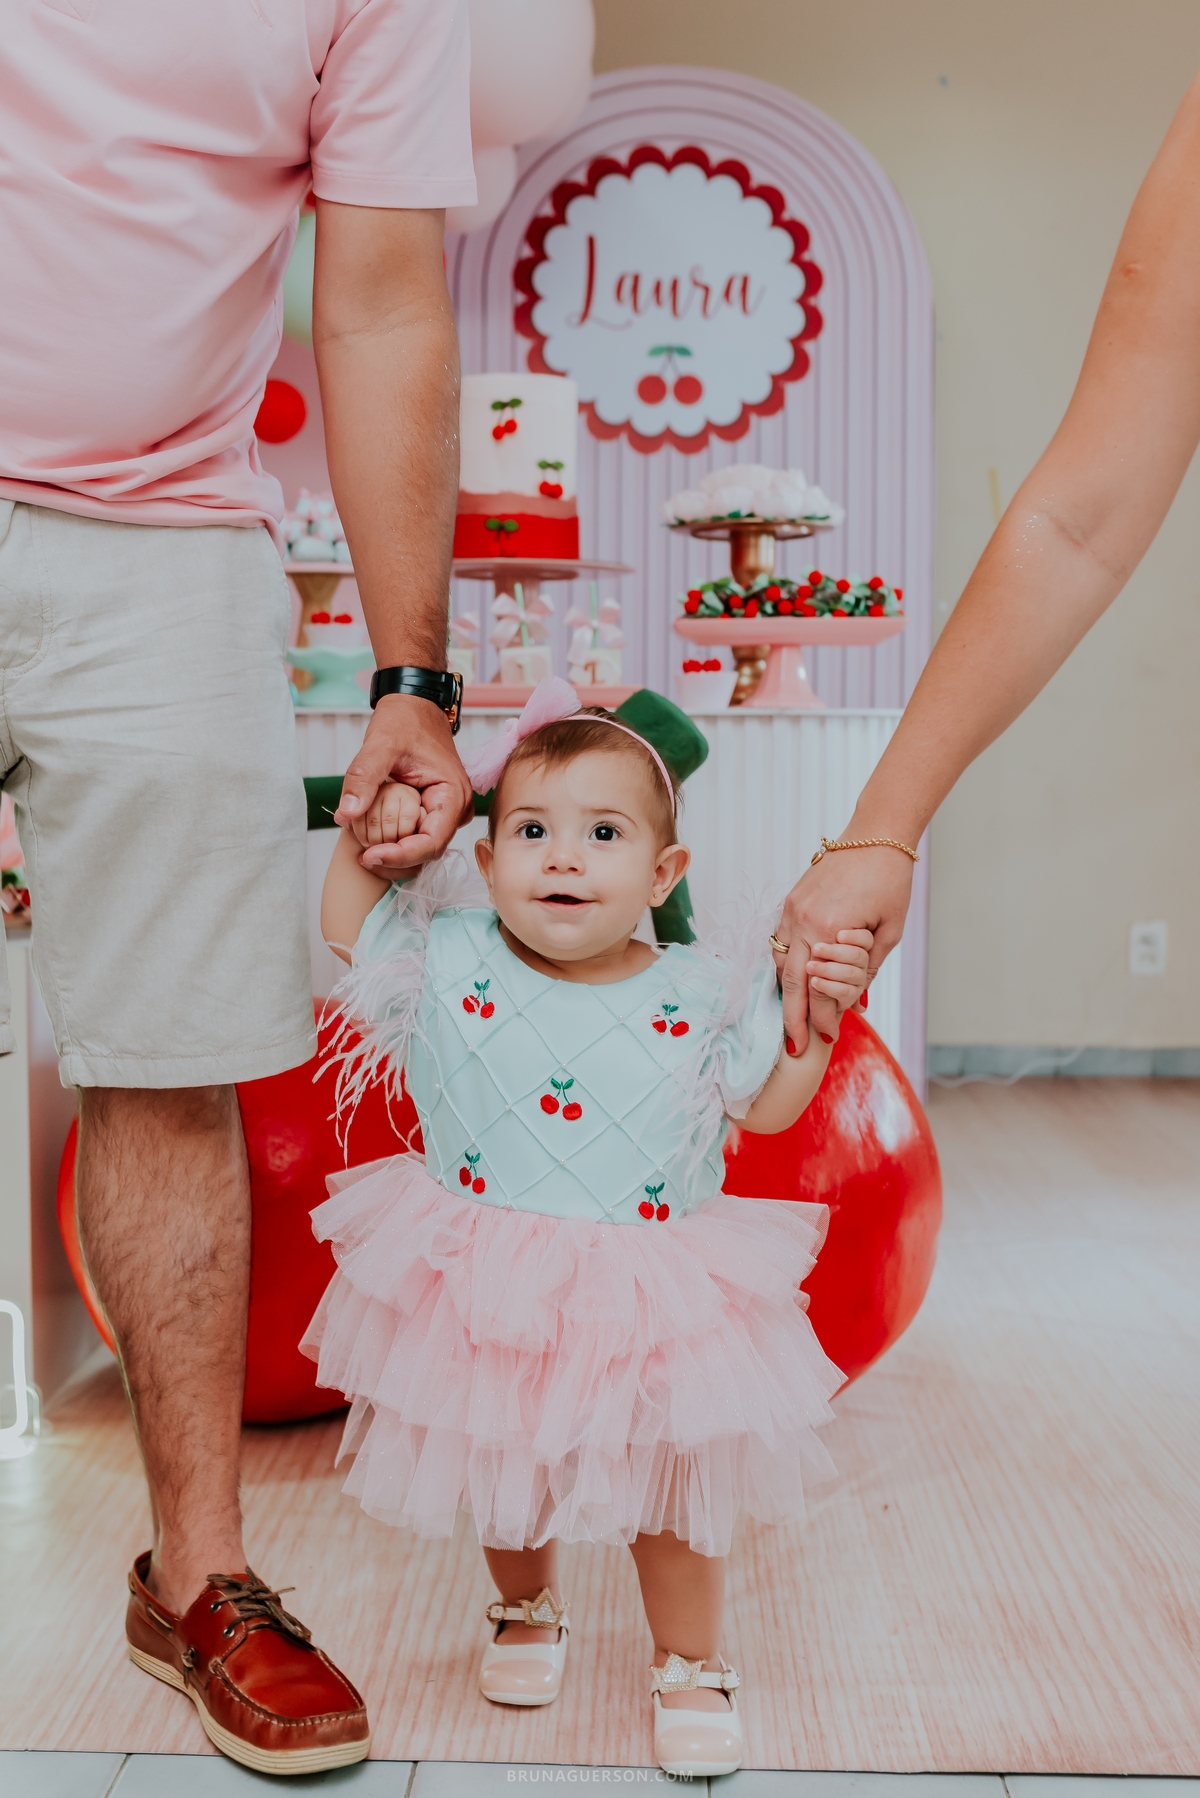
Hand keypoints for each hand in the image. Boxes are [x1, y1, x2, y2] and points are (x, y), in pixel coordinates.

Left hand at [334, 694, 473, 873]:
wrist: (413, 707)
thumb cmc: (405, 721)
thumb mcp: (380, 744)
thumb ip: (362, 777)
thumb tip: (346, 815)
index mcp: (452, 796)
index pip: (431, 843)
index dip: (401, 855)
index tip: (370, 855)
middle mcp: (454, 809)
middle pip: (425, 852)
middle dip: (393, 857)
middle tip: (360, 854)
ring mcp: (443, 812)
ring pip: (419, 848)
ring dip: (391, 851)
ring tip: (362, 843)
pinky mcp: (430, 812)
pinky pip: (413, 835)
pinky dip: (391, 840)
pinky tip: (369, 835)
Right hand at [774, 844, 914, 1052]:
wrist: (874, 835)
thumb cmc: (890, 881)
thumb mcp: (889, 931)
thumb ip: (868, 967)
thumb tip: (857, 1001)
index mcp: (830, 932)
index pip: (820, 990)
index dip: (824, 1018)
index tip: (829, 1037)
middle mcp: (804, 922)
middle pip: (790, 984)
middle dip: (793, 1019)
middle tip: (796, 1046)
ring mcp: (792, 910)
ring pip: (779, 963)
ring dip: (784, 993)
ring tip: (790, 1019)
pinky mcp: (790, 901)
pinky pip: (780, 941)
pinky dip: (783, 965)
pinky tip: (791, 980)